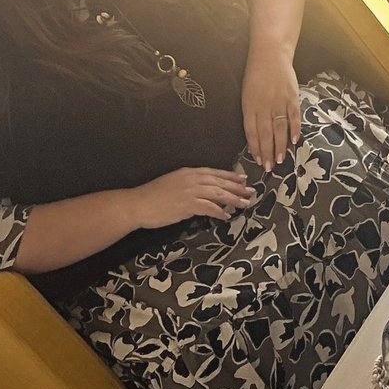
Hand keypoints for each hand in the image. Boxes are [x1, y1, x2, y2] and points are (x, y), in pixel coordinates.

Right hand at [123, 166, 254, 228]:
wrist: (137, 204)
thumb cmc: (153, 196)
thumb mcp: (173, 184)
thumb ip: (189, 186)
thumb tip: (203, 193)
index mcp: (188, 172)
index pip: (214, 173)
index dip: (230, 176)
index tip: (242, 178)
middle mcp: (191, 179)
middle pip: (220, 182)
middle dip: (237, 187)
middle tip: (250, 192)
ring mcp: (190, 191)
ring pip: (218, 194)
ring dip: (233, 199)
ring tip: (244, 204)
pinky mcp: (187, 204)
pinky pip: (208, 207)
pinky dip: (219, 211)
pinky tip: (226, 216)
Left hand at [241, 54, 302, 170]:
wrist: (271, 55)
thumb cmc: (256, 75)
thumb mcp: (247, 94)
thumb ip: (251, 113)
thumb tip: (255, 135)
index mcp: (250, 106)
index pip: (251, 132)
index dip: (255, 148)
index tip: (257, 160)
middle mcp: (264, 106)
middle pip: (265, 134)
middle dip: (266, 152)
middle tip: (268, 167)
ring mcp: (279, 102)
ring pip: (279, 128)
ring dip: (280, 146)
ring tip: (280, 159)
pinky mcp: (292, 97)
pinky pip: (294, 117)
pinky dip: (295, 129)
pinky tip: (294, 141)